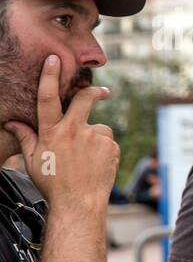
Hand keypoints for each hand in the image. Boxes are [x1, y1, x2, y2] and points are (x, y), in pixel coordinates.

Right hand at [3, 55, 116, 209]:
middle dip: (94, 91)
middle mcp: (74, 130)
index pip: (47, 98)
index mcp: (52, 132)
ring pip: (99, 127)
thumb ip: (26, 137)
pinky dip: (104, 149)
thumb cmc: (53, 183)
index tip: (54, 59)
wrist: (78, 203)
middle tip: (103, 92)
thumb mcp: (32, 160)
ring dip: (95, 137)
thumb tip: (12, 122)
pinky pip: (108, 141)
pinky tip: (96, 164)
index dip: (49, 76)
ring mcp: (95, 138)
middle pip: (85, 100)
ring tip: (87, 158)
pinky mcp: (111, 146)